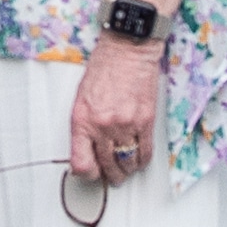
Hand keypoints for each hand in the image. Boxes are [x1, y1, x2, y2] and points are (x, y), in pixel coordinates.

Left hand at [70, 36, 163, 184]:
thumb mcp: (81, 98)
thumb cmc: (103, 68)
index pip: (81, 163)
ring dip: (127, 170)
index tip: (91, 172)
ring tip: (126, 169)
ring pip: (127, 162)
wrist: (127, 49)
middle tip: (112, 176)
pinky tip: (139, 160)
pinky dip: (142, 160)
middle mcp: (103, 126)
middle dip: (110, 175)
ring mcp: (126, 124)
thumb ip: (84, 125)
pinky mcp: (145, 120)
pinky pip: (145, 151)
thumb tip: (89, 149)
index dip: (86, 174)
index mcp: (82, 120)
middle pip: (107, 165)